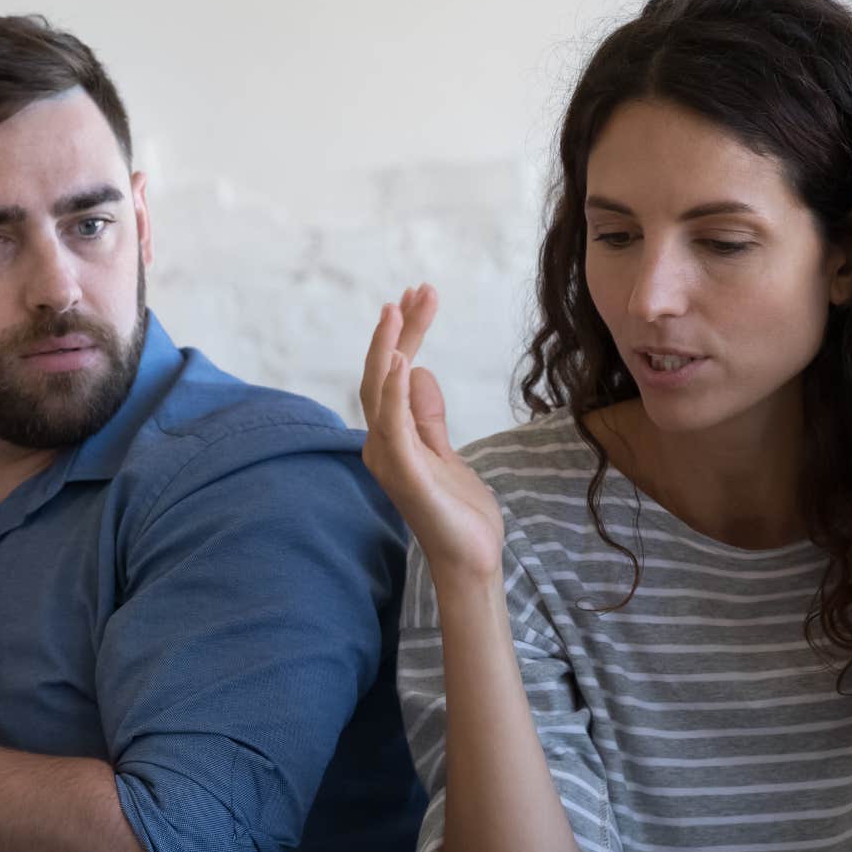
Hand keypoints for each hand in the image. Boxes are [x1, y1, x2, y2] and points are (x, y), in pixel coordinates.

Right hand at [358, 284, 505, 583]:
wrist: (471, 560)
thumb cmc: (458, 513)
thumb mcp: (446, 452)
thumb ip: (427, 416)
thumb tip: (419, 371)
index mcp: (390, 438)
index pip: (391, 376)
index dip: (402, 336)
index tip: (418, 298)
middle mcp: (380, 445)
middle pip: (383, 375)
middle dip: (399, 330)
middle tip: (418, 290)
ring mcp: (389, 459)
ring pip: (379, 393)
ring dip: (389, 348)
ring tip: (400, 308)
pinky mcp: (405, 475)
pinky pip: (394, 426)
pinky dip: (396, 392)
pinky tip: (405, 360)